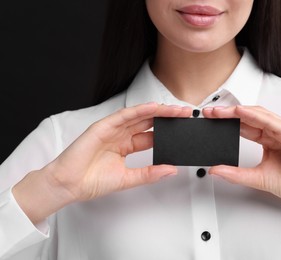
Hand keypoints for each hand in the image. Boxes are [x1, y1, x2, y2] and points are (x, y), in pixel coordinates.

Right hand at [13, 103, 191, 222]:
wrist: (69, 185)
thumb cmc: (92, 181)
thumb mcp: (128, 178)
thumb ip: (149, 173)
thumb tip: (170, 169)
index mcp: (126, 146)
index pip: (152, 136)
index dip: (168, 132)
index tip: (184, 131)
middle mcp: (121, 135)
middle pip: (149, 123)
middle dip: (168, 118)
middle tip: (186, 115)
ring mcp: (113, 129)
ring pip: (140, 116)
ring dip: (159, 111)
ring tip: (177, 110)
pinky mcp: (103, 126)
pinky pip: (124, 115)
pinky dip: (140, 110)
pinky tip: (155, 107)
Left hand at [203, 105, 280, 233]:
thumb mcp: (256, 177)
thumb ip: (235, 173)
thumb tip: (214, 170)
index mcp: (268, 139)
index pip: (244, 126)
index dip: (226, 122)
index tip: (209, 120)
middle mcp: (275, 132)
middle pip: (248, 117)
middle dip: (228, 113)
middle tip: (209, 113)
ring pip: (258, 115)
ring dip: (237, 111)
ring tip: (219, 111)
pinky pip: (271, 122)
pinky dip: (255, 116)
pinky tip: (240, 112)